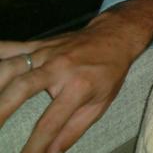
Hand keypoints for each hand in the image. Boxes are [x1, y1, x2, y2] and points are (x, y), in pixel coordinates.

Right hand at [0, 11, 145, 152]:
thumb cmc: (109, 71)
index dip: (36, 145)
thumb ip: (72, 131)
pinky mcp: (38, 45)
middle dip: (1, 110)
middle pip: (22, 88)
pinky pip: (10, 48)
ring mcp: (46, 53)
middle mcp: (59, 67)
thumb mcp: (100, 104)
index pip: (51, 122)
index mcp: (79, 85)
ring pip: (11, 66)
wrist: (115, 36)